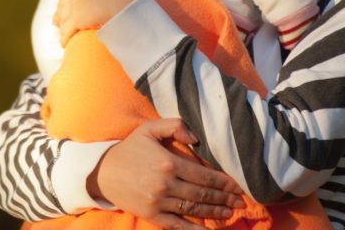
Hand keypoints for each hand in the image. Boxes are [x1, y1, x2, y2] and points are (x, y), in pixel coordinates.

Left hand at [53, 0, 144, 46]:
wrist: (121, 3)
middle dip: (62, 4)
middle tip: (58, 12)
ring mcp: (73, 6)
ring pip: (62, 14)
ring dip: (61, 21)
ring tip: (59, 28)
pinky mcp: (74, 22)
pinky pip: (66, 32)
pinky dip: (65, 38)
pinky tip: (64, 44)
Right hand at [87, 118, 245, 228]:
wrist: (104, 172)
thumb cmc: (130, 148)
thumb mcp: (149, 129)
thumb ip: (175, 125)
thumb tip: (196, 138)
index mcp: (168, 162)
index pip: (204, 174)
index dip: (223, 182)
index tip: (237, 186)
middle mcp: (166, 183)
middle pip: (203, 193)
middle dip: (224, 198)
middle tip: (241, 201)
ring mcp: (159, 201)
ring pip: (194, 209)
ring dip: (215, 212)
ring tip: (230, 213)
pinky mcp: (152, 214)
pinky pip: (177, 225)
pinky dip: (194, 229)